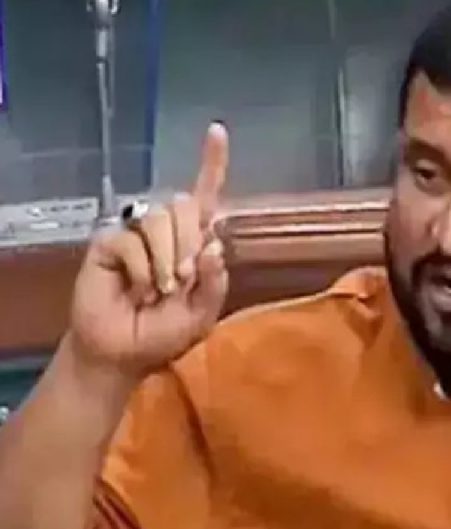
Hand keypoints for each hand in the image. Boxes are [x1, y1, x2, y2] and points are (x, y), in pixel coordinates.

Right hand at [67, 122, 230, 377]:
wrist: (124, 353)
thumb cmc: (164, 332)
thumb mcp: (202, 312)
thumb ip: (215, 280)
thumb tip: (213, 244)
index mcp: (194, 241)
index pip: (206, 196)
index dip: (212, 163)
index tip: (217, 130)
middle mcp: (167, 230)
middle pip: (185, 206)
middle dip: (189, 246)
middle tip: (183, 281)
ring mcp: (136, 233)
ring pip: (160, 220)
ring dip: (166, 261)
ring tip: (159, 290)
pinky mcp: (109, 242)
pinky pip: (132, 240)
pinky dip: (141, 269)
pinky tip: (135, 289)